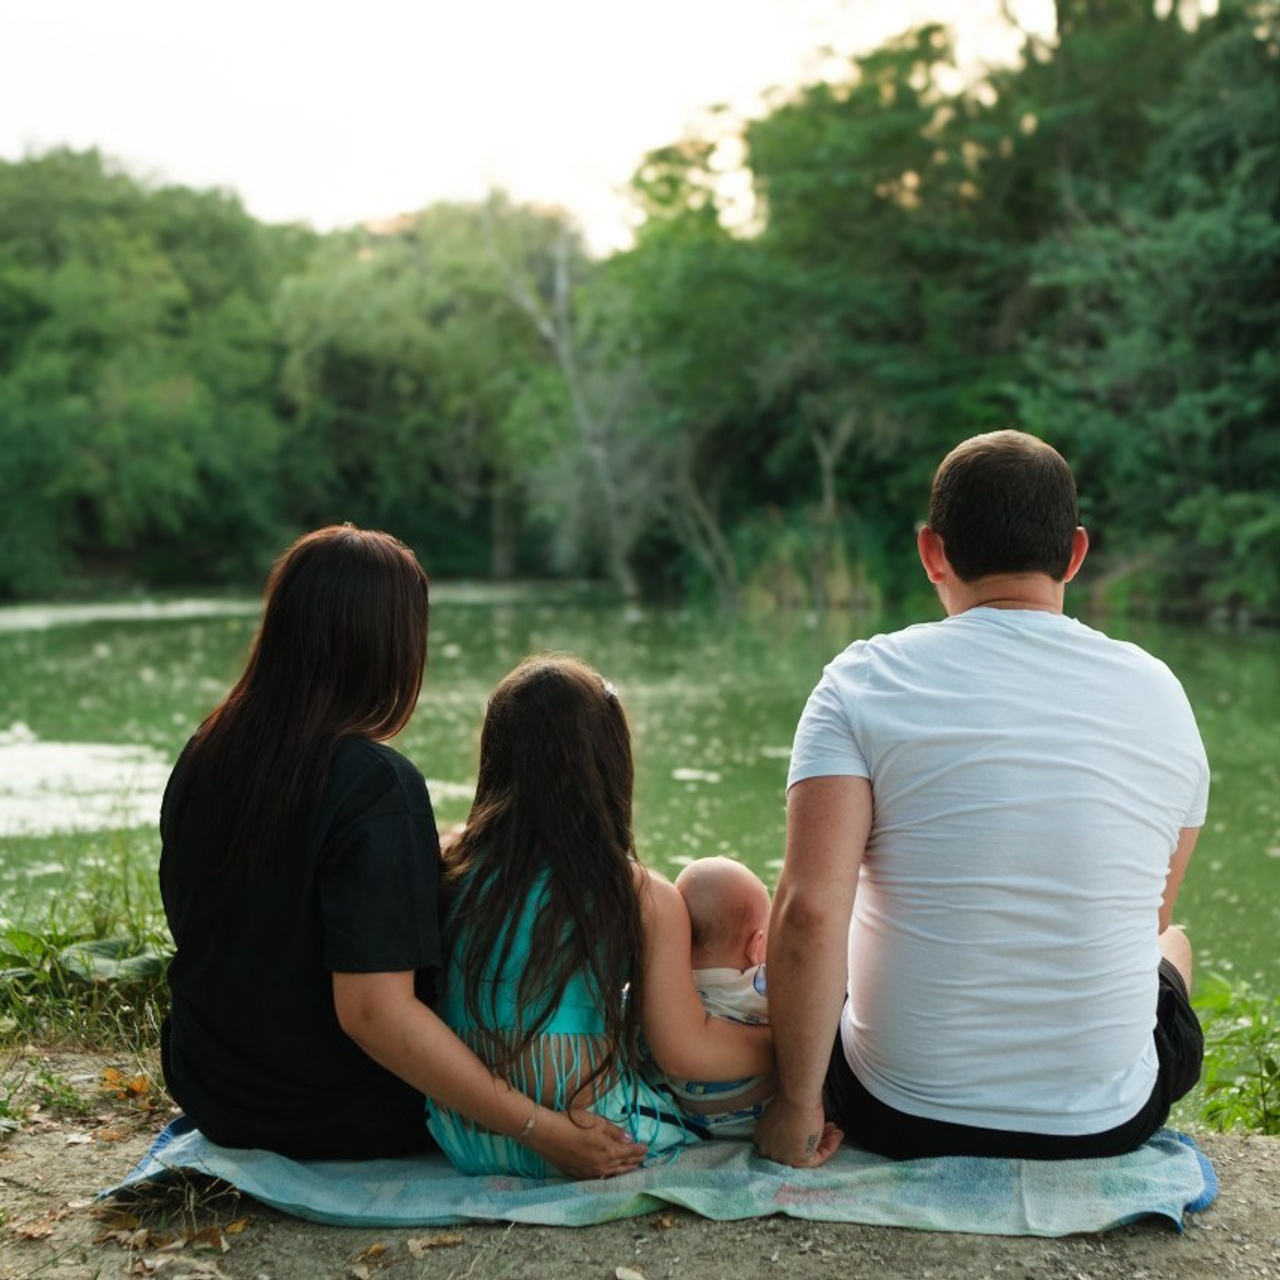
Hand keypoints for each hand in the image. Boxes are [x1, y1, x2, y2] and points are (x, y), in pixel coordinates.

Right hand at [525, 1106, 646, 1179]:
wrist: (547, 1134)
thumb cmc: (572, 1123)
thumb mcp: (597, 1121)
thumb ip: (614, 1131)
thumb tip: (629, 1138)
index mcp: (609, 1151)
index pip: (630, 1152)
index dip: (639, 1150)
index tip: (647, 1148)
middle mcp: (602, 1165)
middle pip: (623, 1165)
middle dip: (634, 1161)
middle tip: (643, 1159)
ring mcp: (590, 1172)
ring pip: (613, 1173)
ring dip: (624, 1170)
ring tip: (632, 1167)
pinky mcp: (579, 1174)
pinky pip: (600, 1176)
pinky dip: (610, 1174)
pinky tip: (611, 1172)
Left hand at [753, 1095, 842, 1167]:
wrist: (797, 1095)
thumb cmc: (790, 1097)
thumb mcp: (783, 1113)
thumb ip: (787, 1125)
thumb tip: (800, 1130)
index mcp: (761, 1138)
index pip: (783, 1143)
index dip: (801, 1135)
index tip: (813, 1128)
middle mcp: (769, 1151)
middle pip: (796, 1149)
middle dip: (815, 1139)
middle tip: (829, 1129)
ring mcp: (782, 1157)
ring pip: (807, 1153)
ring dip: (825, 1141)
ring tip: (836, 1131)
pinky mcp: (798, 1160)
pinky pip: (818, 1158)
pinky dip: (830, 1146)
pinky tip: (837, 1135)